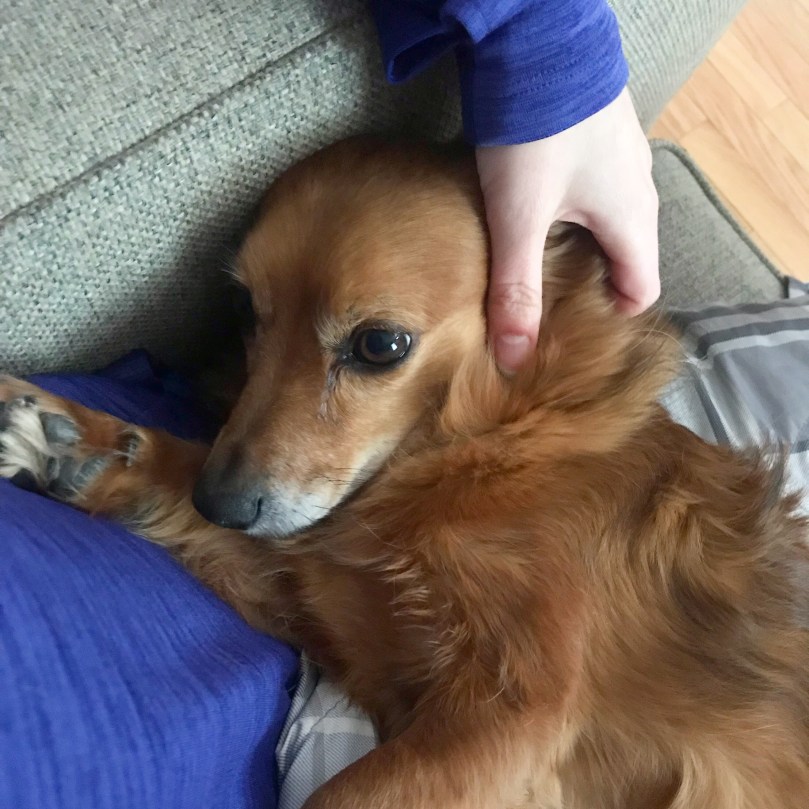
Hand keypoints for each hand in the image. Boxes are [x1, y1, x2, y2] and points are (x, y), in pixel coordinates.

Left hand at [476, 88, 659, 372]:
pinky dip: (567, 212)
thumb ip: (516, 289)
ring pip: (605, 222)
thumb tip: (515, 360)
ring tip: (529, 263)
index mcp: (631, 218)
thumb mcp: (519, 220)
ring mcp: (617, 158)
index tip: (573, 330)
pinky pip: (591, 190)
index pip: (641, 287)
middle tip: (543, 305)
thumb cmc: (536, 131)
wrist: (535, 37)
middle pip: (623, 257)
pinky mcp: (592, 136)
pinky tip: (529, 211)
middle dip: (588, 285)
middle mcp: (636, 190)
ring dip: (575, 247)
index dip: (612, 315)